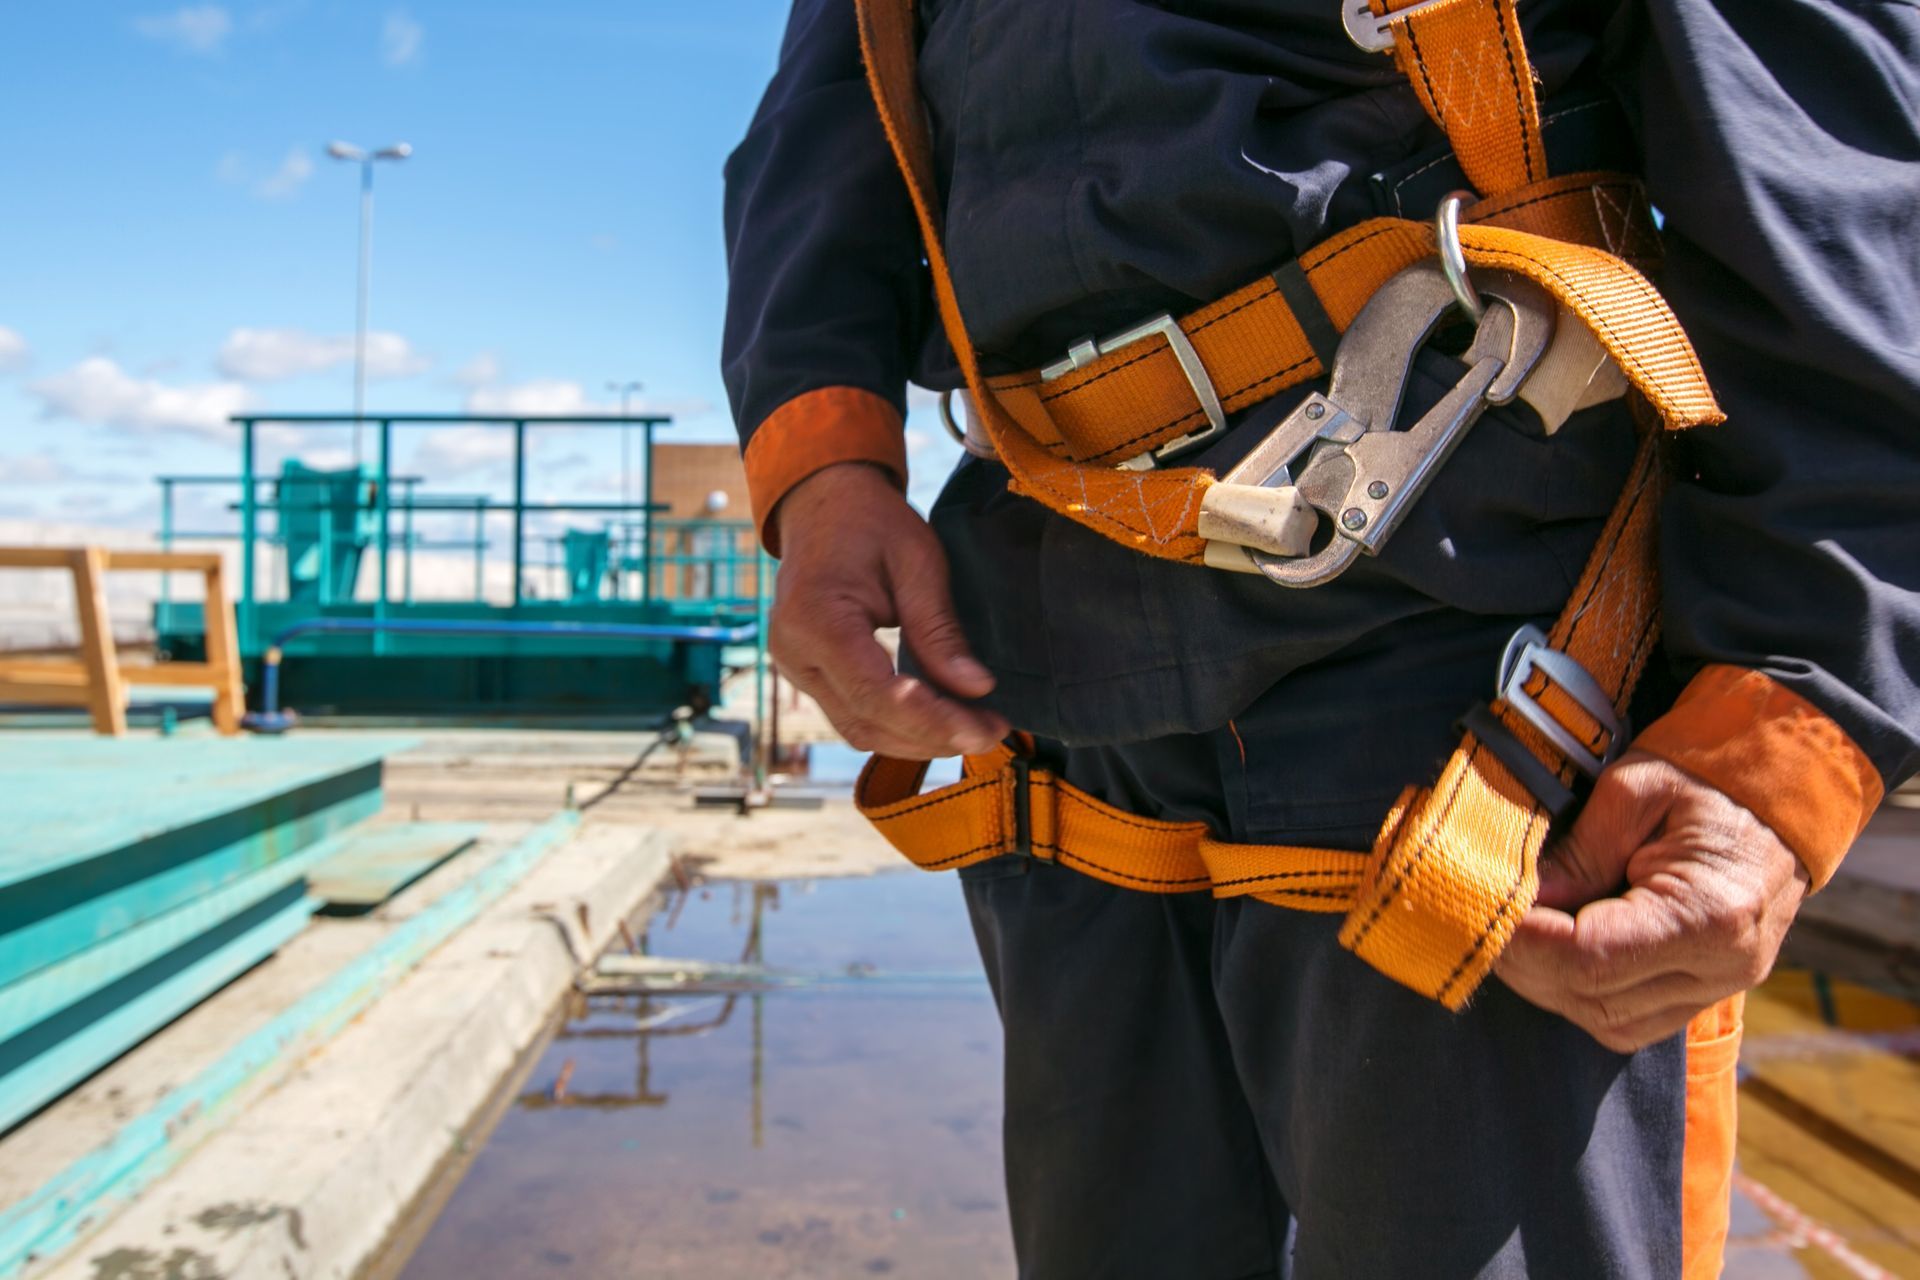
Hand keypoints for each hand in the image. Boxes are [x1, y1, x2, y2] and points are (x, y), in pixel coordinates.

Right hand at [769, 461, 1009, 759]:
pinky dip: (898, 725)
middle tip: (992, 732)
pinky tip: (940, 720)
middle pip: (867, 721)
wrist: (822, 503)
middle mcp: (794, 653)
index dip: (933, 721)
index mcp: (816, 619)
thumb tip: (977, 688)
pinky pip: (852, 714)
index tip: (986, 729)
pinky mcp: (805, 674)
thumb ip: (940, 630)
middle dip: (934, 736)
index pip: (877, 693)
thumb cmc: (871, 522)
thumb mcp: (918, 561)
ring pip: (858, 729)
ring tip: (974, 729)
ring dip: (918, 739)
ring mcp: (794, 668)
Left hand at [1495, 750, 1809, 1052]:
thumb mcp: (1634, 791)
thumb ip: (1577, 852)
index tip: (1477, 908)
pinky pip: (1626, 1019)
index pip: (1591, 957)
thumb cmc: (1707, 779)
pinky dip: (1579, 992)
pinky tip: (1552, 952)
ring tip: (1513, 931)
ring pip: (1605, 1020)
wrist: (1780, 794)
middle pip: (1593, 996)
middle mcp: (1722, 966)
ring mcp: (1719, 988)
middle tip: (1481, 917)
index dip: (1523, 941)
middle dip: (1524, 961)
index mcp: (1710, 914)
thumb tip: (1519, 899)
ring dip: (1546, 982)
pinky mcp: (1706, 994)